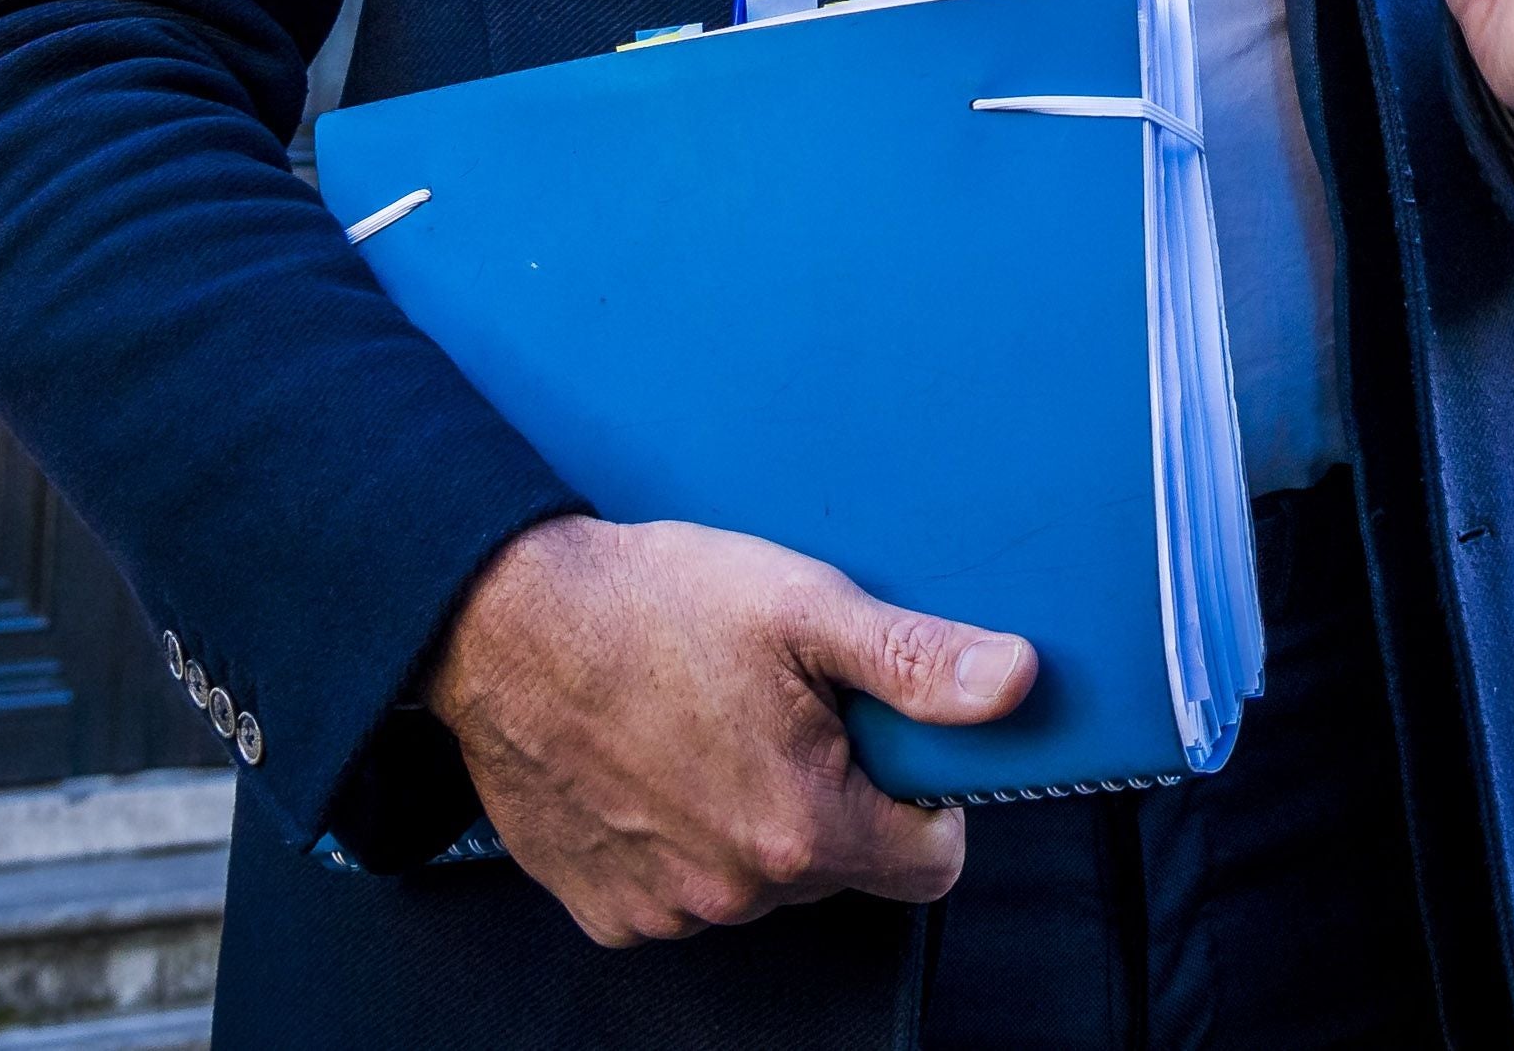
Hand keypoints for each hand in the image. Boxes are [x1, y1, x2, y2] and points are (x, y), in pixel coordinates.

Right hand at [426, 514, 1033, 945]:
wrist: (498, 622)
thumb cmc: (648, 604)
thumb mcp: (802, 606)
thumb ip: (915, 659)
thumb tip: (1015, 682)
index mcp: (802, 828)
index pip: (932, 865)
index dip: (928, 803)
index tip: (890, 746)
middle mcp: (736, 891)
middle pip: (843, 870)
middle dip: (838, 799)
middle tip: (788, 711)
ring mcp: (666, 909)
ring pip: (762, 884)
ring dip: (757, 820)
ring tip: (714, 727)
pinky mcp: (606, 908)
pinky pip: (683, 891)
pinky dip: (684, 841)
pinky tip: (657, 767)